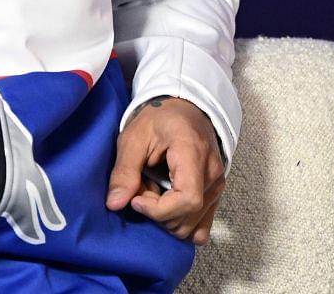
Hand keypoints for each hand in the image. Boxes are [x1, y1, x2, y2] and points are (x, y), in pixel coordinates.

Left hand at [106, 96, 226, 243]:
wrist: (184, 109)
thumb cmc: (158, 119)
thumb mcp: (134, 138)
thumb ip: (124, 171)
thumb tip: (115, 204)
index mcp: (193, 153)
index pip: (187, 200)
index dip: (158, 209)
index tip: (136, 198)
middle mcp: (213, 171)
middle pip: (187, 217)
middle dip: (157, 214)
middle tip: (142, 190)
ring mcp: (218, 184)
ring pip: (192, 225)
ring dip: (166, 218)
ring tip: (154, 191)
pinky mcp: (216, 193)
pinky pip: (202, 225)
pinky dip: (180, 222)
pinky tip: (168, 206)